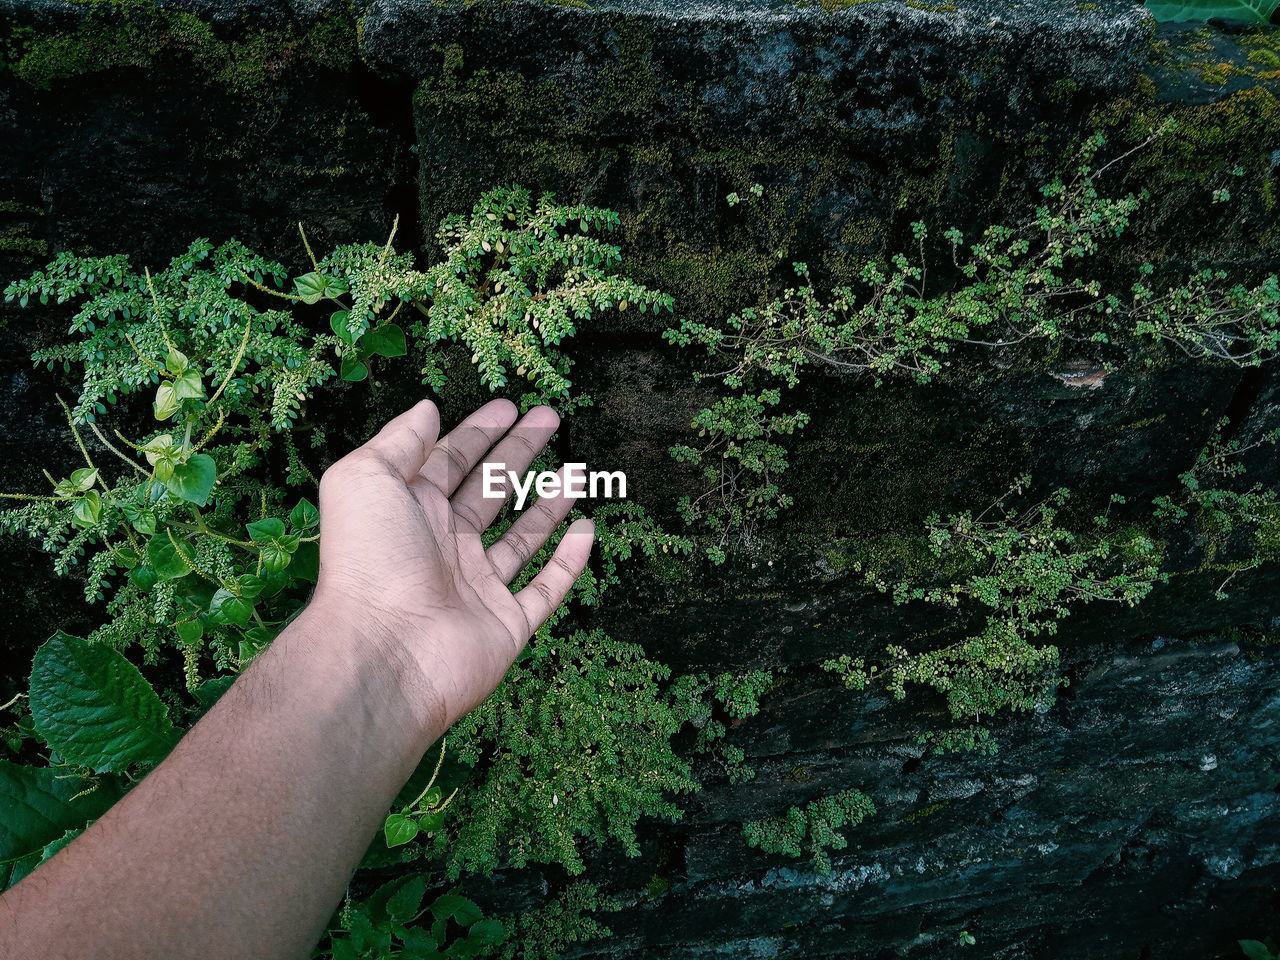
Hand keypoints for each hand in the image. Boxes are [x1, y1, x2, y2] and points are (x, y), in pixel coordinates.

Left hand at [310, 398, 593, 726]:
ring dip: (550, 502)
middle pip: (489, 490)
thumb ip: (399, 441)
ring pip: (523, 537)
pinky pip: (545, 589)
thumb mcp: (366, 479)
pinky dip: (569, 562)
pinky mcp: (505, 624)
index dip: (479, 431)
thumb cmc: (368, 561)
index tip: (510, 405)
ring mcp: (476, 587)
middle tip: (551, 418)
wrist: (383, 653)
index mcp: (410, 511)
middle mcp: (444, 546)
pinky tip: (587, 530)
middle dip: (519, 452)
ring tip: (580, 470)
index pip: (450, 460)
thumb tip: (428, 408)